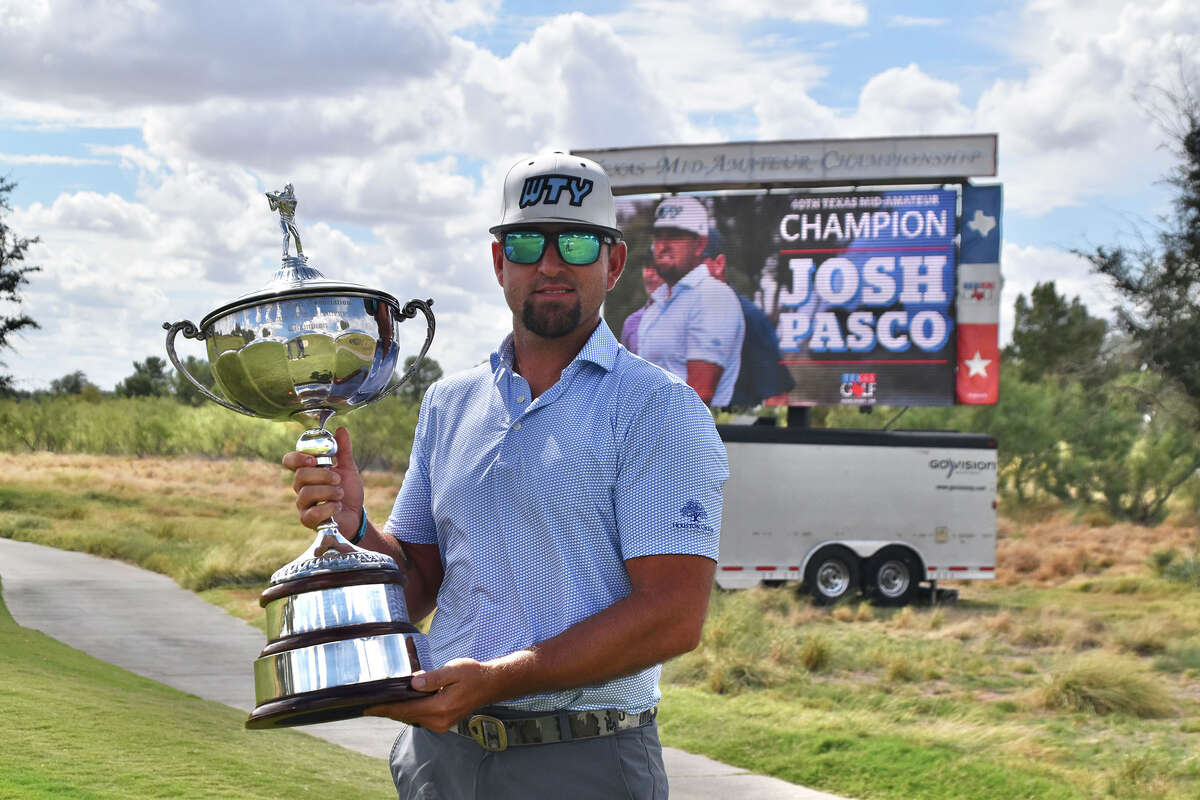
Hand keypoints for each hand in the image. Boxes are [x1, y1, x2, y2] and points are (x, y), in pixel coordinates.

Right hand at [281, 427, 364, 533]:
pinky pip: (312, 513)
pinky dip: (329, 508)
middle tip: (338, 479)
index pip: (289, 460)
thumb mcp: (348, 469)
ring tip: (341, 494)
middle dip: (323, 475)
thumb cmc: (347, 492)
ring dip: (328, 492)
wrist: (355, 516)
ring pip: (306, 493)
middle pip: (300, 475)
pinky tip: (338, 506)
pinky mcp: (307, 520)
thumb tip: (341, 429)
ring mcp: (302, 504)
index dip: (298, 457)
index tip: (314, 460)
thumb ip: (343, 450)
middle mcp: (301, 487)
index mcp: (308, 472)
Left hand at [365, 658, 498, 732]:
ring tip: (379, 703)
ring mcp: (441, 724)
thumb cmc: (473, 674)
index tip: (367, 708)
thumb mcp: (454, 670)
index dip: (385, 708)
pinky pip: (419, 719)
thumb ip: (433, 678)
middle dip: (386, 711)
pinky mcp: (442, 723)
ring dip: (397, 711)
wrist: (491, 685)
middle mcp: (438, 720)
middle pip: (405, 716)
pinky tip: (401, 704)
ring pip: (411, 718)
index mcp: (440, 707)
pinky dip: (408, 712)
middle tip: (366, 705)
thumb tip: (413, 682)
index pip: (405, 709)